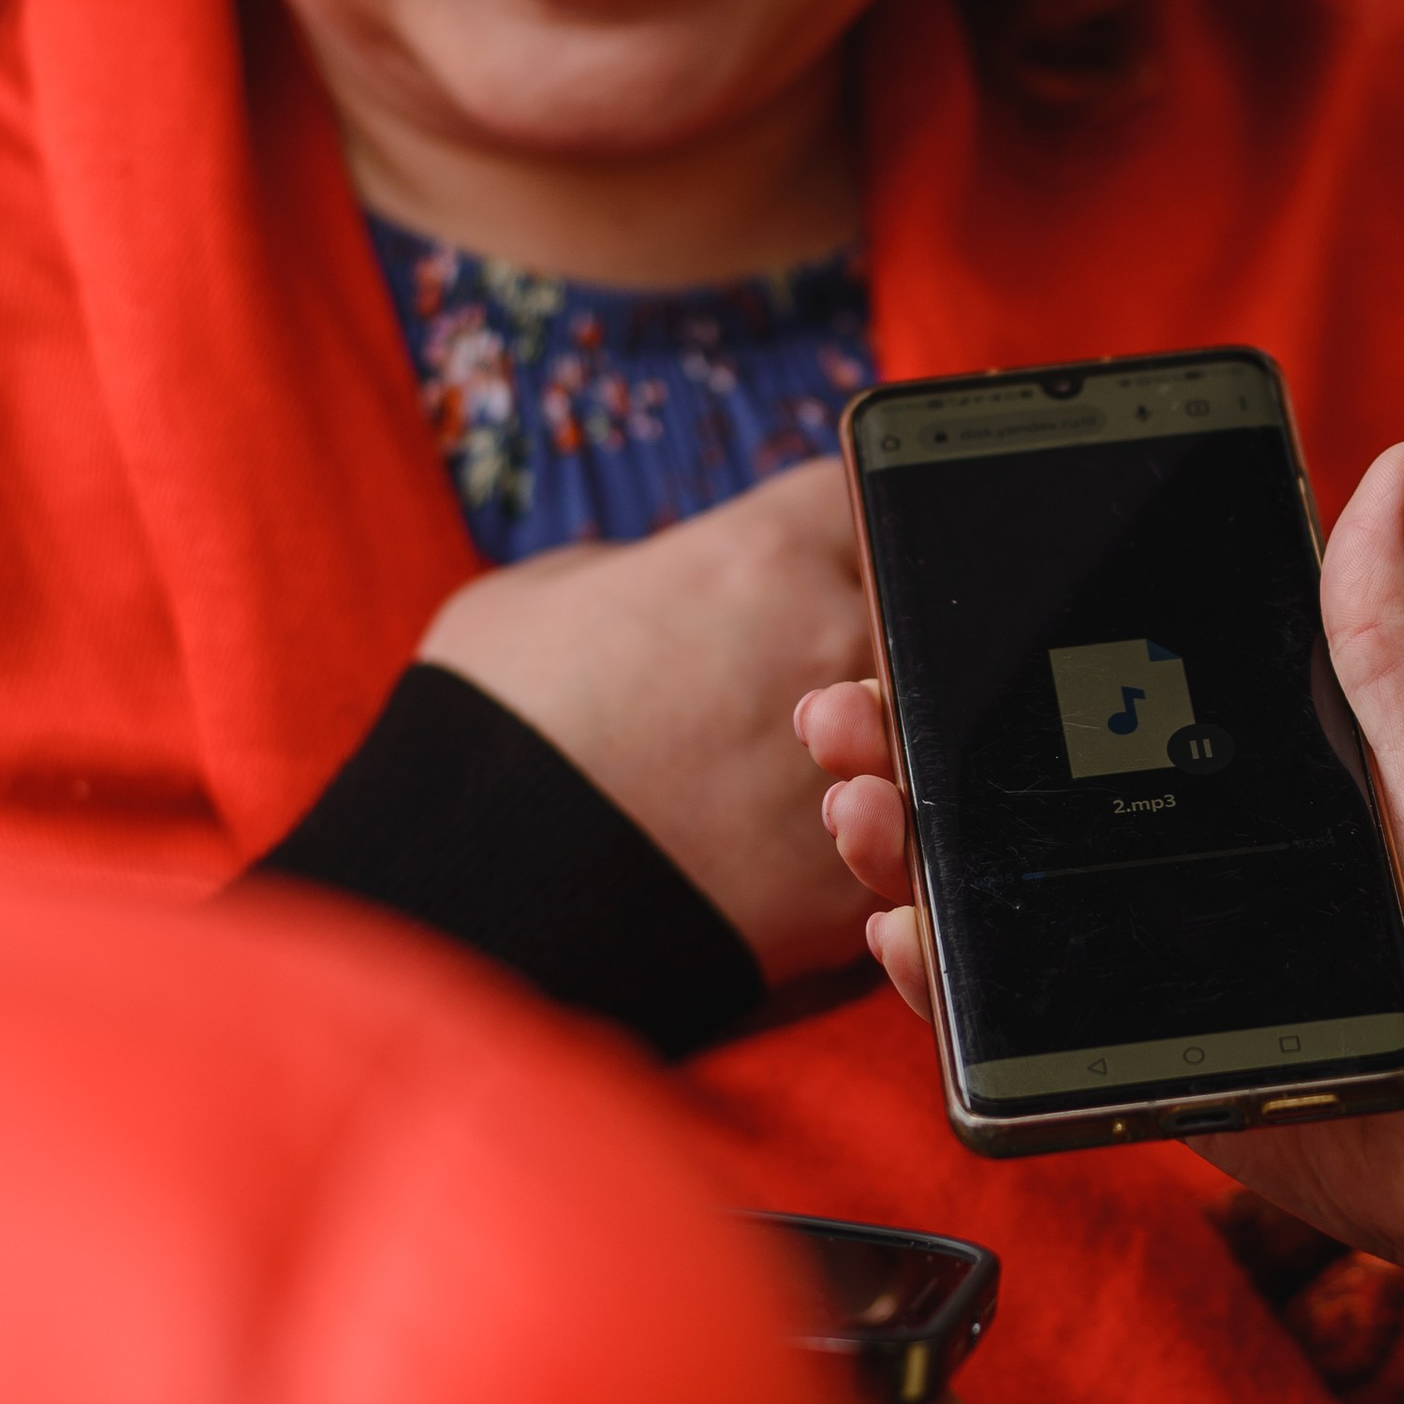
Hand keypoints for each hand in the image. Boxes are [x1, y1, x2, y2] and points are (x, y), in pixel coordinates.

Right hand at [423, 457, 877, 979]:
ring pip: (921, 734)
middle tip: (791, 682)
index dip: (827, 529)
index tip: (799, 562)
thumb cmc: (485, 738)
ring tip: (786, 779)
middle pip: (909, 614)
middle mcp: (839, 644)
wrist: (482, 905)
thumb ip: (628, 573)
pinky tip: (788, 855)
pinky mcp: (859, 880)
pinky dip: (865, 852)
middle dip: (861, 638)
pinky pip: (905, 848)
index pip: (854, 497)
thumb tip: (656, 589)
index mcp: (763, 555)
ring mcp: (869, 764)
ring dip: (874, 750)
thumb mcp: (532, 600)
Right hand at [798, 440, 1403, 1403]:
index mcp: (1289, 771)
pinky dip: (948, 985)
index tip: (931, 601)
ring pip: (1011, 899)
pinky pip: (1033, 1022)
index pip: (1128, 690)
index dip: (1020, 652)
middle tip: (848, 708)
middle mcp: (1220, 859)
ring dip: (910, 849)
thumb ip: (1395, 646)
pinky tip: (900, 936)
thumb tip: (1397, 469)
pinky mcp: (1166, 1067)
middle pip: (1036, 787)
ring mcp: (1181, 965)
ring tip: (856, 805)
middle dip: (921, 742)